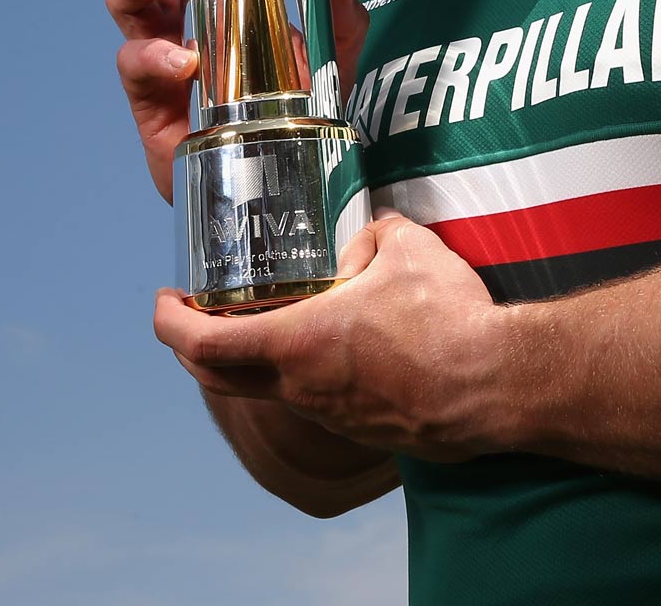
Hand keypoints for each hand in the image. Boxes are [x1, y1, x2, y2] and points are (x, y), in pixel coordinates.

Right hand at [104, 0, 371, 201]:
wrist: (282, 185)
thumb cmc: (298, 110)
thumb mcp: (337, 59)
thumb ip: (342, 18)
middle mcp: (188, 18)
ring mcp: (165, 57)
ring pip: (127, 2)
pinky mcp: (152, 104)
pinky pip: (133, 68)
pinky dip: (152, 57)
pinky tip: (186, 61)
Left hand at [152, 215, 515, 463]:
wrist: (496, 385)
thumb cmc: (447, 319)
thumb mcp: (409, 247)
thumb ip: (378, 232)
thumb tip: (371, 230)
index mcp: (297, 345)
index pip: (204, 345)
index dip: (169, 325)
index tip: (163, 304)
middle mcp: (303, 389)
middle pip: (221, 379)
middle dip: (195, 349)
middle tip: (194, 319)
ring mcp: (334, 416)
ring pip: (274, 390)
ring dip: (258, 360)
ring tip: (273, 321)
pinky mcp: (367, 429)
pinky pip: (321, 401)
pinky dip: (308, 374)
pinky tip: (339, 346)